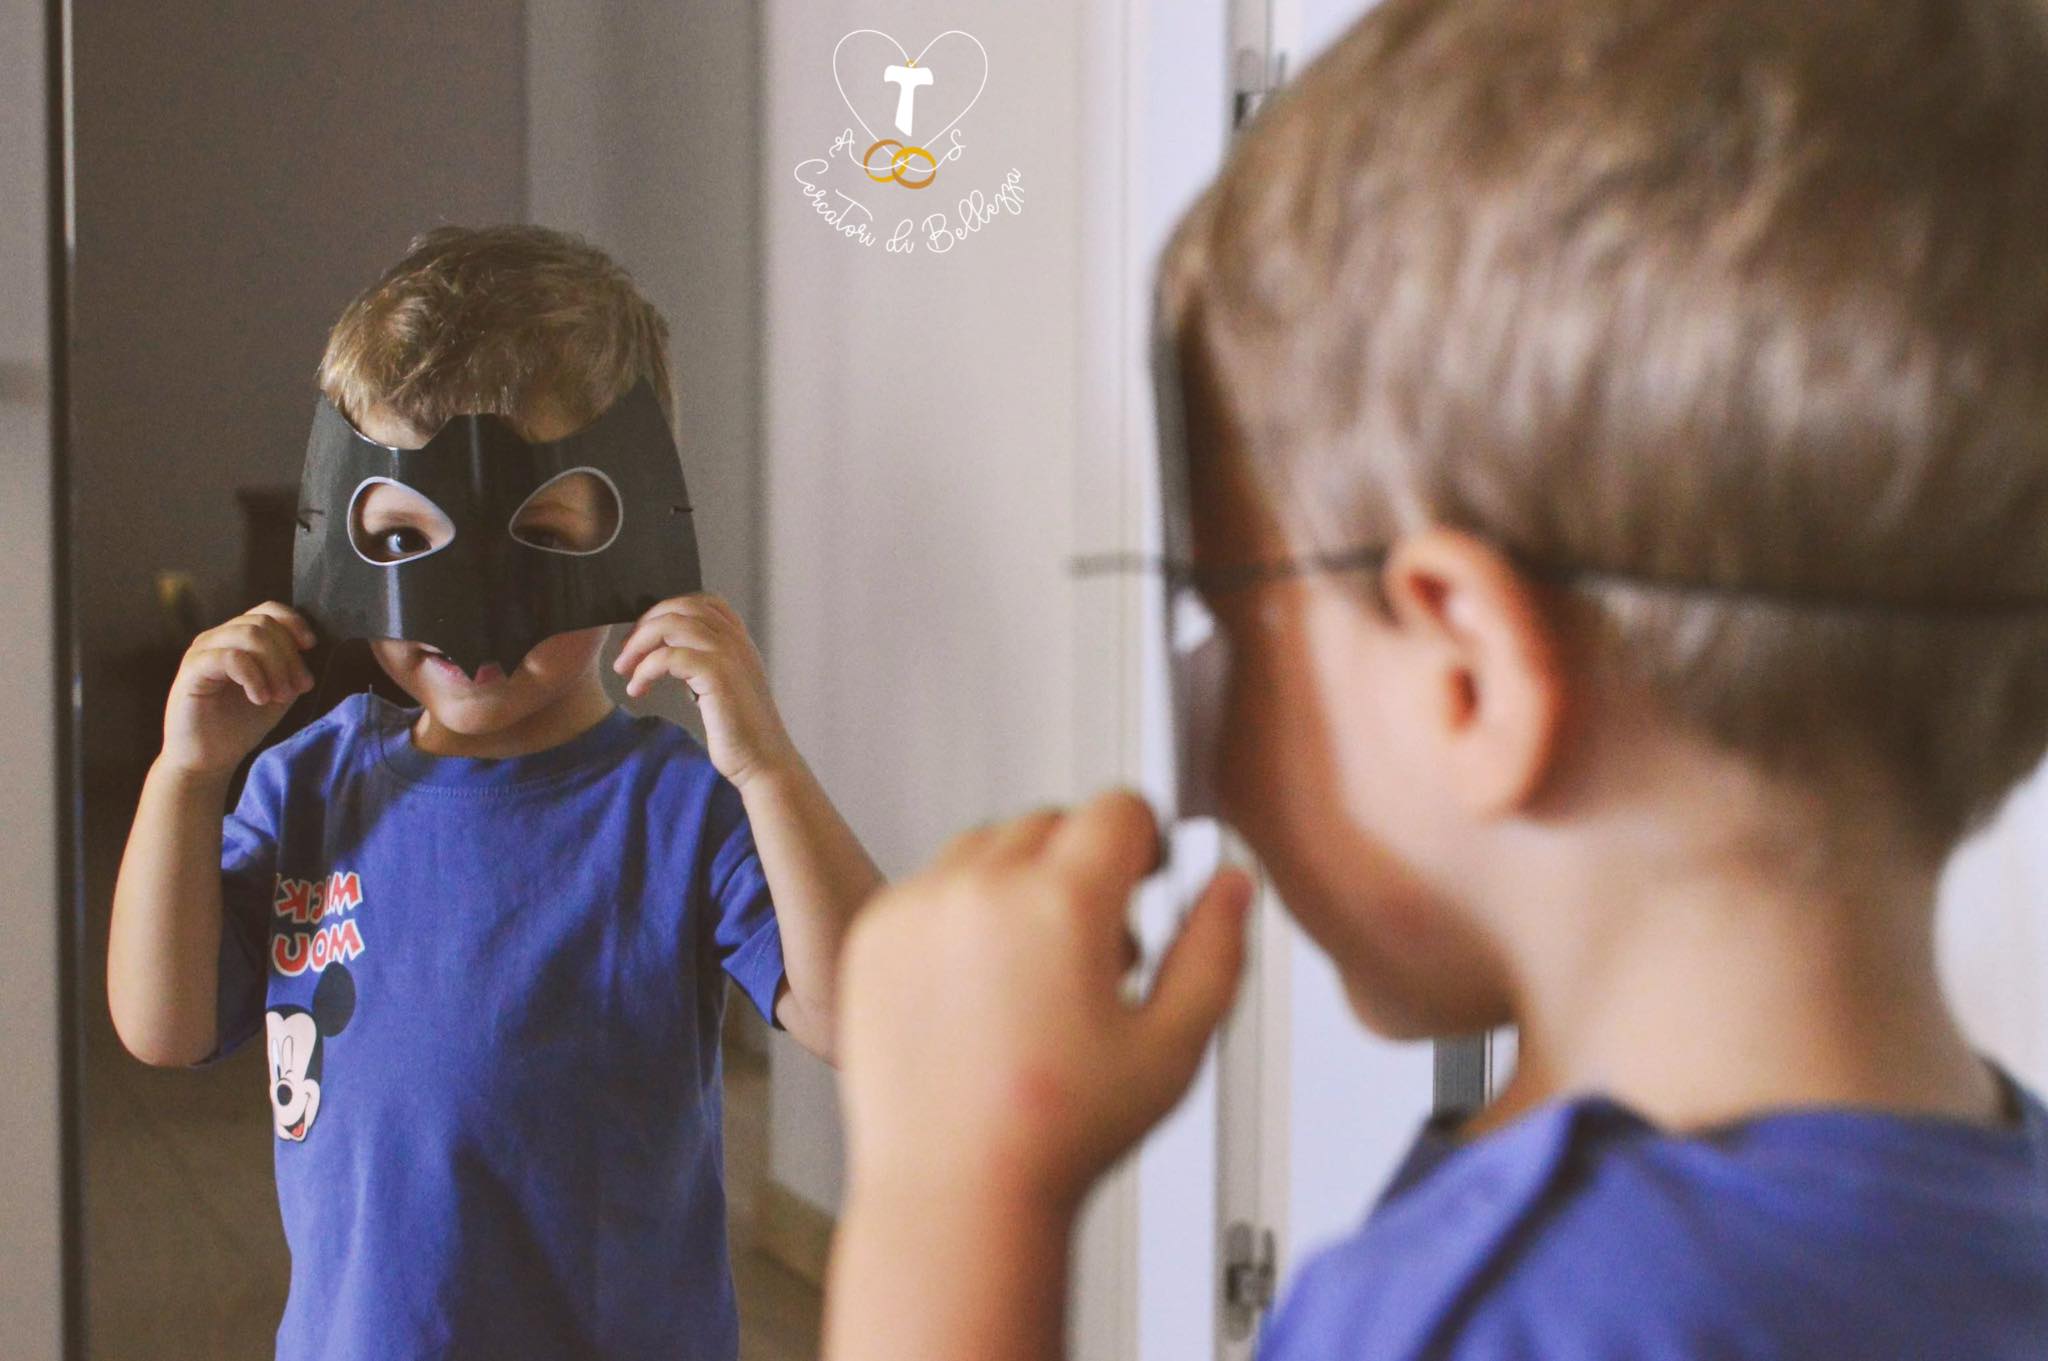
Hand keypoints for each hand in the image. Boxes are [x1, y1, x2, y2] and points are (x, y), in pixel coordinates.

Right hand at [160, 602, 316, 778]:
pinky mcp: (191, 670)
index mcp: (237, 638)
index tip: (310, 646)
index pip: (268, 610)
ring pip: (249, 635)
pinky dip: (253, 676)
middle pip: (264, 624)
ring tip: (278, 696)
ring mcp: (202, 651)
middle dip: (289, 656)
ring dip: (274, 666)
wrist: (209, 758)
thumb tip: (308, 646)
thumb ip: (290, 665)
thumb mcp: (277, 689)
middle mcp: (217, 637)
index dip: (293, 623)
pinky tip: (259, 698)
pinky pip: (230, 657)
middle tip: (296, 689)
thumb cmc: (240, 724)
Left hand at [612, 593, 797, 787]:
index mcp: (739, 643)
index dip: (667, 611)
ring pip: (671, 625)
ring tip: (624, 669)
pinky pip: (668, 657)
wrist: (765, 763)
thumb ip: (706, 666)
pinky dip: (645, 670)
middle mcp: (736, 642)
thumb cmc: (742, 734)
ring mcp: (728, 655)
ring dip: (639, 644)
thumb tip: (669, 655)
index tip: (644, 638)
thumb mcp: (725, 689)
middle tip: (626, 653)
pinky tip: (637, 690)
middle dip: (645, 625)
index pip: (702, 602)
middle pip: (681, 607)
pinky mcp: (717, 676)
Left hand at [837, 790, 1251, 1214]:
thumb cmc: (1056, 1135)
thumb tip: (1229, 884)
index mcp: (1059, 903)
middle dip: (1084, 866)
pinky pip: (931, 885)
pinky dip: (959, 913)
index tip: (1147, 877)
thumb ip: (1214, 948)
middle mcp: (980, 890)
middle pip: (1053, 821)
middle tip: (1096, 948)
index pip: (1118, 808)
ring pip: (988, 846)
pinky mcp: (874, 934)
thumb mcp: (1175, 1045)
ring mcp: (917, 908)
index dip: (1146, 841)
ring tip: (1035, 972)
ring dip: (1019, 881)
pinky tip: (981, 988)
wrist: (955, 1194)